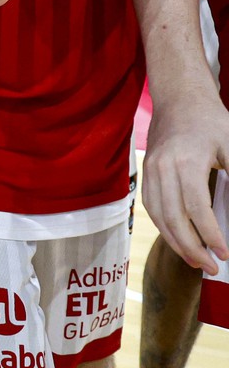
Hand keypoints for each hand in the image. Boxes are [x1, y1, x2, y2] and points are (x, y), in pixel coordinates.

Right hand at [140, 89, 228, 272]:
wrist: (179, 100)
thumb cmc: (211, 122)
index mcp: (186, 162)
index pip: (195, 208)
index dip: (209, 235)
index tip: (224, 253)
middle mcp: (163, 168)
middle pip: (172, 218)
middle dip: (192, 248)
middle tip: (211, 267)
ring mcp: (151, 171)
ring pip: (158, 216)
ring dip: (176, 243)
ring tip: (196, 261)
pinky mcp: (147, 174)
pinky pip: (152, 208)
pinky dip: (164, 228)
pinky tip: (179, 240)